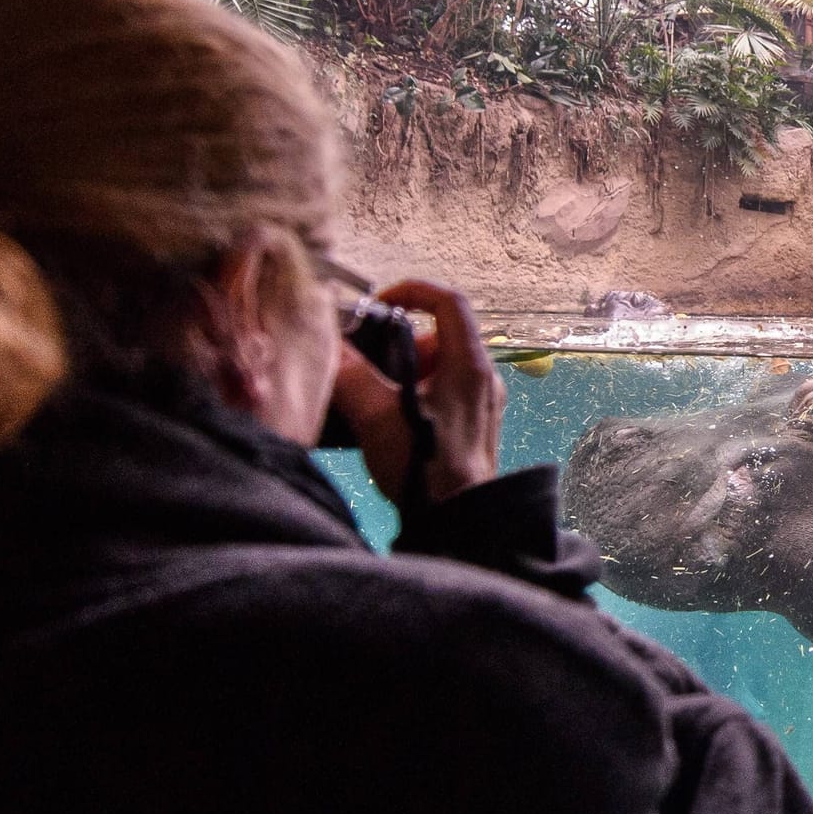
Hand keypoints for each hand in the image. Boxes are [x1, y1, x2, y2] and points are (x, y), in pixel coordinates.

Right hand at [331, 279, 503, 505]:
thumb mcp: (377, 418)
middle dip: (401, 343)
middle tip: (374, 365)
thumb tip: (330, 350)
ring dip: (405, 372)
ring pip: (441, 366)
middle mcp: (483, 379)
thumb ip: (351, 376)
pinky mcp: (474, 426)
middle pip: (441, 335)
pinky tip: (392, 419)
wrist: (460, 522)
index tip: (381, 304)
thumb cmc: (427, 469)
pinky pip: (445, 392)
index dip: (413, 291)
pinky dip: (417, 393)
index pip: (448, 302)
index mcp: (469, 366)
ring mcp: (482, 403)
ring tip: (378, 397)